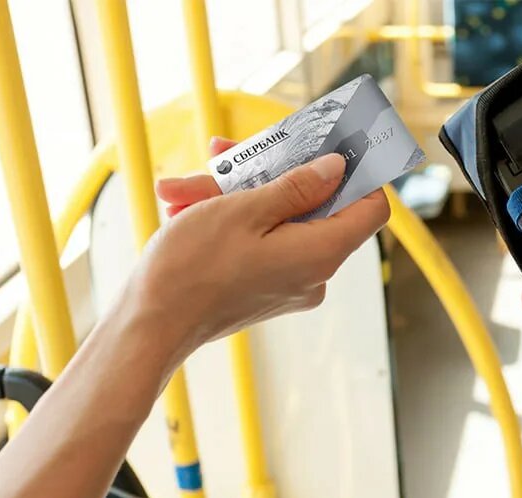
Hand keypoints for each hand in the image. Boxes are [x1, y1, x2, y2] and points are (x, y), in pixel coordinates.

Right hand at [119, 138, 389, 359]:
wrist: (150, 325)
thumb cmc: (193, 267)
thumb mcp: (244, 211)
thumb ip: (297, 187)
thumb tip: (337, 169)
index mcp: (321, 253)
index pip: (371, 209)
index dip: (357, 175)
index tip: (326, 149)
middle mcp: (315, 274)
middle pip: (315, 207)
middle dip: (270, 174)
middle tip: (225, 152)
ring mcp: (290, 284)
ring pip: (279, 220)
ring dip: (235, 194)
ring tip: (186, 187)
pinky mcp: (266, 289)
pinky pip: (262, 242)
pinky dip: (230, 220)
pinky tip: (187, 206)